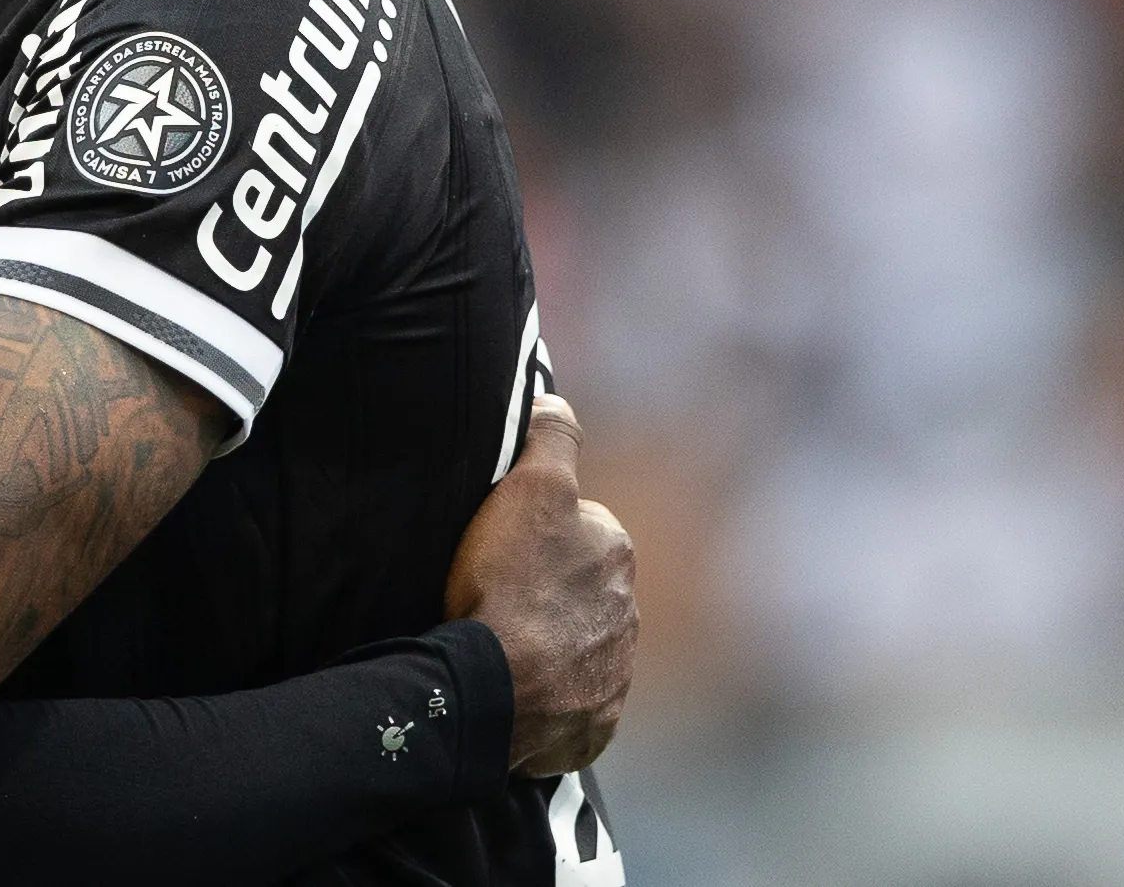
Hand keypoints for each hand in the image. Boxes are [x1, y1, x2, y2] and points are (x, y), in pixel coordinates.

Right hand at [444, 393, 637, 777]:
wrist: (501, 688)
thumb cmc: (511, 583)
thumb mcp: (529, 487)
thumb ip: (552, 438)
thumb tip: (556, 399)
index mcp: (616, 551)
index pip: (580, 525)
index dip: (537, 528)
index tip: (501, 543)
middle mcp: (629, 613)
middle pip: (582, 587)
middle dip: (549, 588)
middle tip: (494, 591)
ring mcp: (614, 673)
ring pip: (580, 643)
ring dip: (550, 641)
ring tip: (498, 641)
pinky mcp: (595, 725)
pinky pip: (573, 700)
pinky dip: (548, 694)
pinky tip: (513, 686)